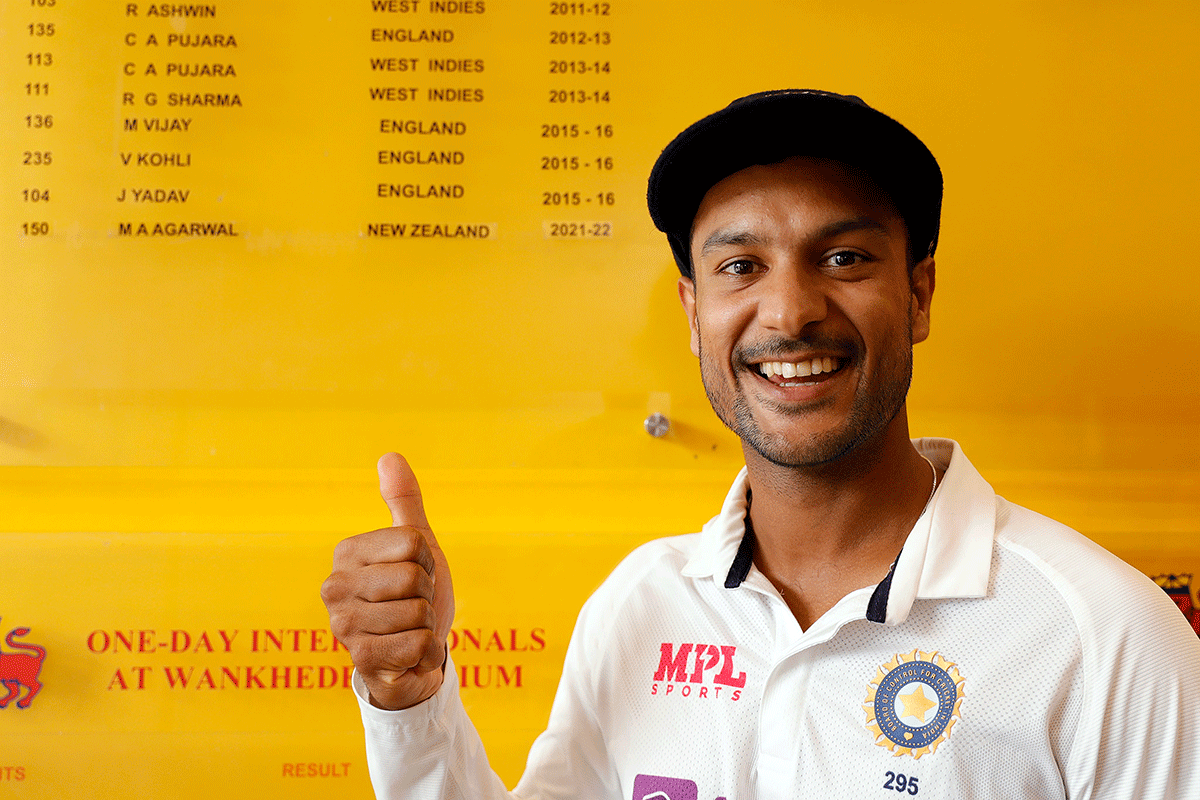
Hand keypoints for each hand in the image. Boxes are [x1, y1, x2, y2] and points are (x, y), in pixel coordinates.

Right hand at [321, 453, 454, 709]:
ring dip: (427, 625)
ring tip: (409, 629)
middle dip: (428, 594)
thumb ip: (404, 502)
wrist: (415, 658)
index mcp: (347, 553)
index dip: (427, 561)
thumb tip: (389, 456)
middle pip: (414, 577)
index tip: (416, 575)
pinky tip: (409, 654)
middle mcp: (335, 586)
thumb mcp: (417, 545)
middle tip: (414, 606)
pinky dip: (426, 651)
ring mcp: (343, 625)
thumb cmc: (414, 596)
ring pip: (418, 612)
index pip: (413, 543)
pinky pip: (418, 644)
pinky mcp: (360, 659)